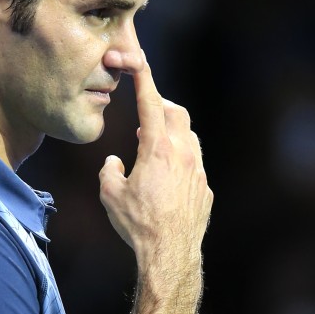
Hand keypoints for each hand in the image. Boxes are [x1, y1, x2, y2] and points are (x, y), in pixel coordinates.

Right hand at [98, 55, 211, 274]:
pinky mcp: (205, 189)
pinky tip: (167, 178)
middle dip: (160, 106)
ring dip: (172, 134)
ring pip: (190, 137)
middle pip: (176, 113)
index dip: (143, 79)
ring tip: (153, 146)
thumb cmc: (137, 224)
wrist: (170, 253)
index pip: (150, 104)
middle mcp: (183, 154)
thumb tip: (114, 162)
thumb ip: (109, 170)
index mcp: (157, 149)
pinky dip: (181, 160)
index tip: (138, 60)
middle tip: (146, 112)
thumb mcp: (109, 194)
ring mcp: (198, 171)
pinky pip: (194, 164)